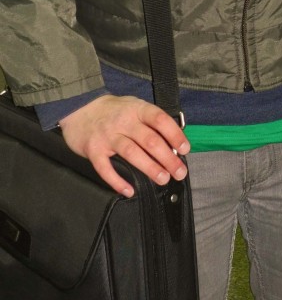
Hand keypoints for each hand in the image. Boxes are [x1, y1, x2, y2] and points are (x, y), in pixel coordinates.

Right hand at [59, 94, 190, 196]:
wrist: (79, 108)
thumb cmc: (114, 111)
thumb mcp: (134, 107)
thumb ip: (150, 122)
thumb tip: (173, 142)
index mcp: (137, 109)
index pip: (160, 119)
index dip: (174, 134)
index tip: (185, 149)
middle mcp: (123, 121)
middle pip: (149, 140)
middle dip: (167, 158)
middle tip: (179, 172)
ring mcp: (107, 136)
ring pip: (131, 153)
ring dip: (149, 168)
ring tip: (163, 179)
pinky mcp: (93, 150)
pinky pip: (106, 169)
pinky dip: (118, 181)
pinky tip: (130, 191)